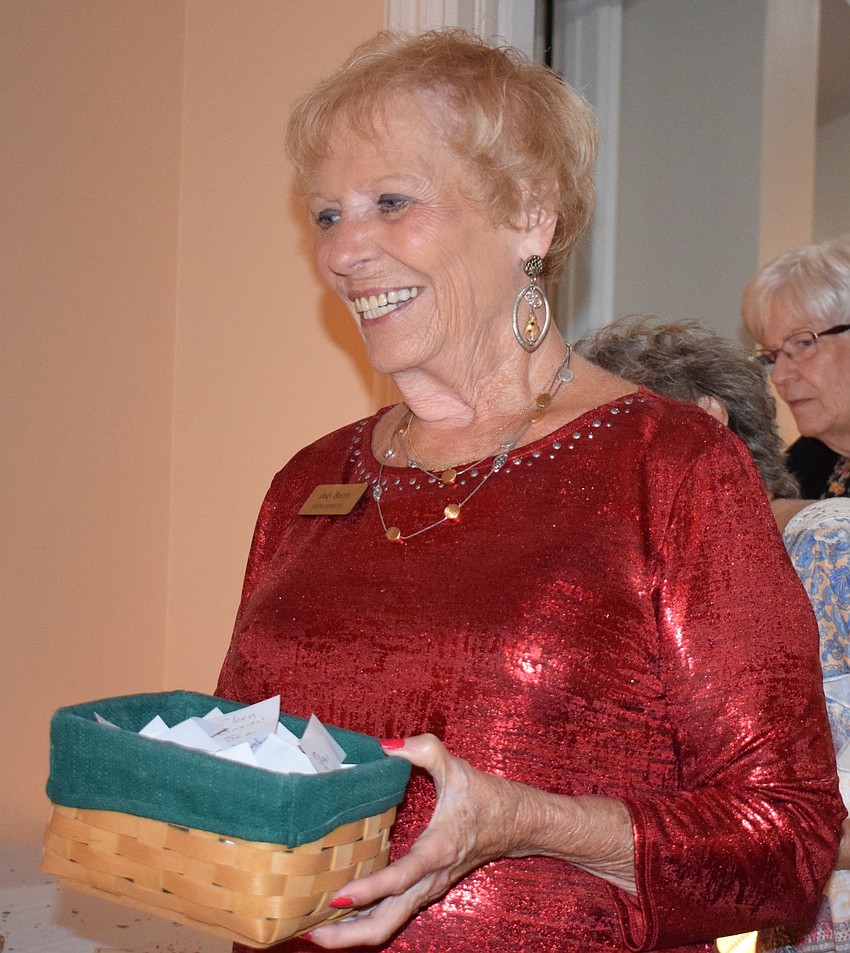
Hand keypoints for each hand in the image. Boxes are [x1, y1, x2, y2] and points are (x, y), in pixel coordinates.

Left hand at [304, 733, 527, 947]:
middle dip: (348, 934)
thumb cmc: (487, 797)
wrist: (517, 823)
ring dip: (352, 931)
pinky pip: (392, 914)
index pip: (401, 878)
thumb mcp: (457, 767)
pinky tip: (339, 910)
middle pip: (388, 922)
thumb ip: (424, 749)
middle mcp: (431, 878)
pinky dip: (364, 919)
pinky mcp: (425, 890)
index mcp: (438, 850)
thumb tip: (386, 745)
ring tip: (312, 926)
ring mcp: (428, 889)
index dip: (369, 890)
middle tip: (308, 930)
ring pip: (388, 924)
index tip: (337, 896)